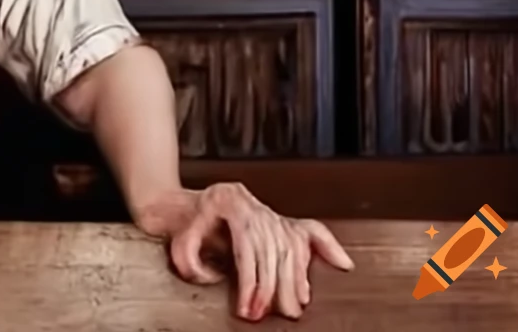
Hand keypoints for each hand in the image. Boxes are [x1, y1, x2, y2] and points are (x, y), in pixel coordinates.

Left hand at [139, 183, 353, 321]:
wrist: (176, 204)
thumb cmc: (177, 222)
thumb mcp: (175, 239)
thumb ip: (190, 260)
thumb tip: (214, 277)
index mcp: (228, 202)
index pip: (249, 246)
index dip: (252, 281)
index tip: (249, 309)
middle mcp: (252, 204)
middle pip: (273, 248)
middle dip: (273, 287)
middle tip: (269, 315)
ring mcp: (266, 210)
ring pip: (290, 245)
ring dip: (295, 279)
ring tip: (293, 307)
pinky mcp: (275, 219)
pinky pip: (307, 229)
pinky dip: (326, 245)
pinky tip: (341, 262)